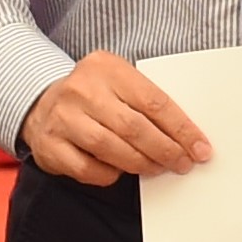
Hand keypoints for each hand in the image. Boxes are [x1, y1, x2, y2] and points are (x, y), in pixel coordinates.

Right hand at [20, 50, 211, 187]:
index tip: (200, 148)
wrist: (41, 104)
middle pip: (134, 127)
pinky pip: (89, 169)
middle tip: (182, 163)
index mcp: (106, 67)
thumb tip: (187, 136)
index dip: (181, 128)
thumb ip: (147, 102)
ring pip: (111, 149)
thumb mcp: (119, 83)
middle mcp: (81, 90)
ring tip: (157, 168)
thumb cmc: (94, 96)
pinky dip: (110, 174)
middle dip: (165, 150)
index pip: (153, 100)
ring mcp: (62, 118)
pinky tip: (120, 171)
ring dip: (142, 164)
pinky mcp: (49, 146)